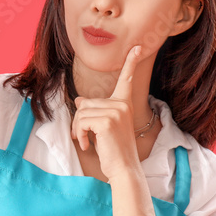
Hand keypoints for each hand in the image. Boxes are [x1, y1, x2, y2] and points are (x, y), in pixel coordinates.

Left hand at [70, 44, 145, 180]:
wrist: (123, 169)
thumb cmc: (113, 150)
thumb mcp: (102, 127)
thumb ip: (94, 111)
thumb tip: (79, 101)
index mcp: (124, 104)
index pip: (127, 79)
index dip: (131, 62)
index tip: (138, 47)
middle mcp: (122, 105)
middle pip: (85, 103)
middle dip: (79, 122)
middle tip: (84, 136)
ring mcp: (116, 112)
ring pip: (80, 113)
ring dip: (77, 130)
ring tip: (86, 141)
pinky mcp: (107, 121)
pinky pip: (81, 121)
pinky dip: (78, 135)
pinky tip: (87, 145)